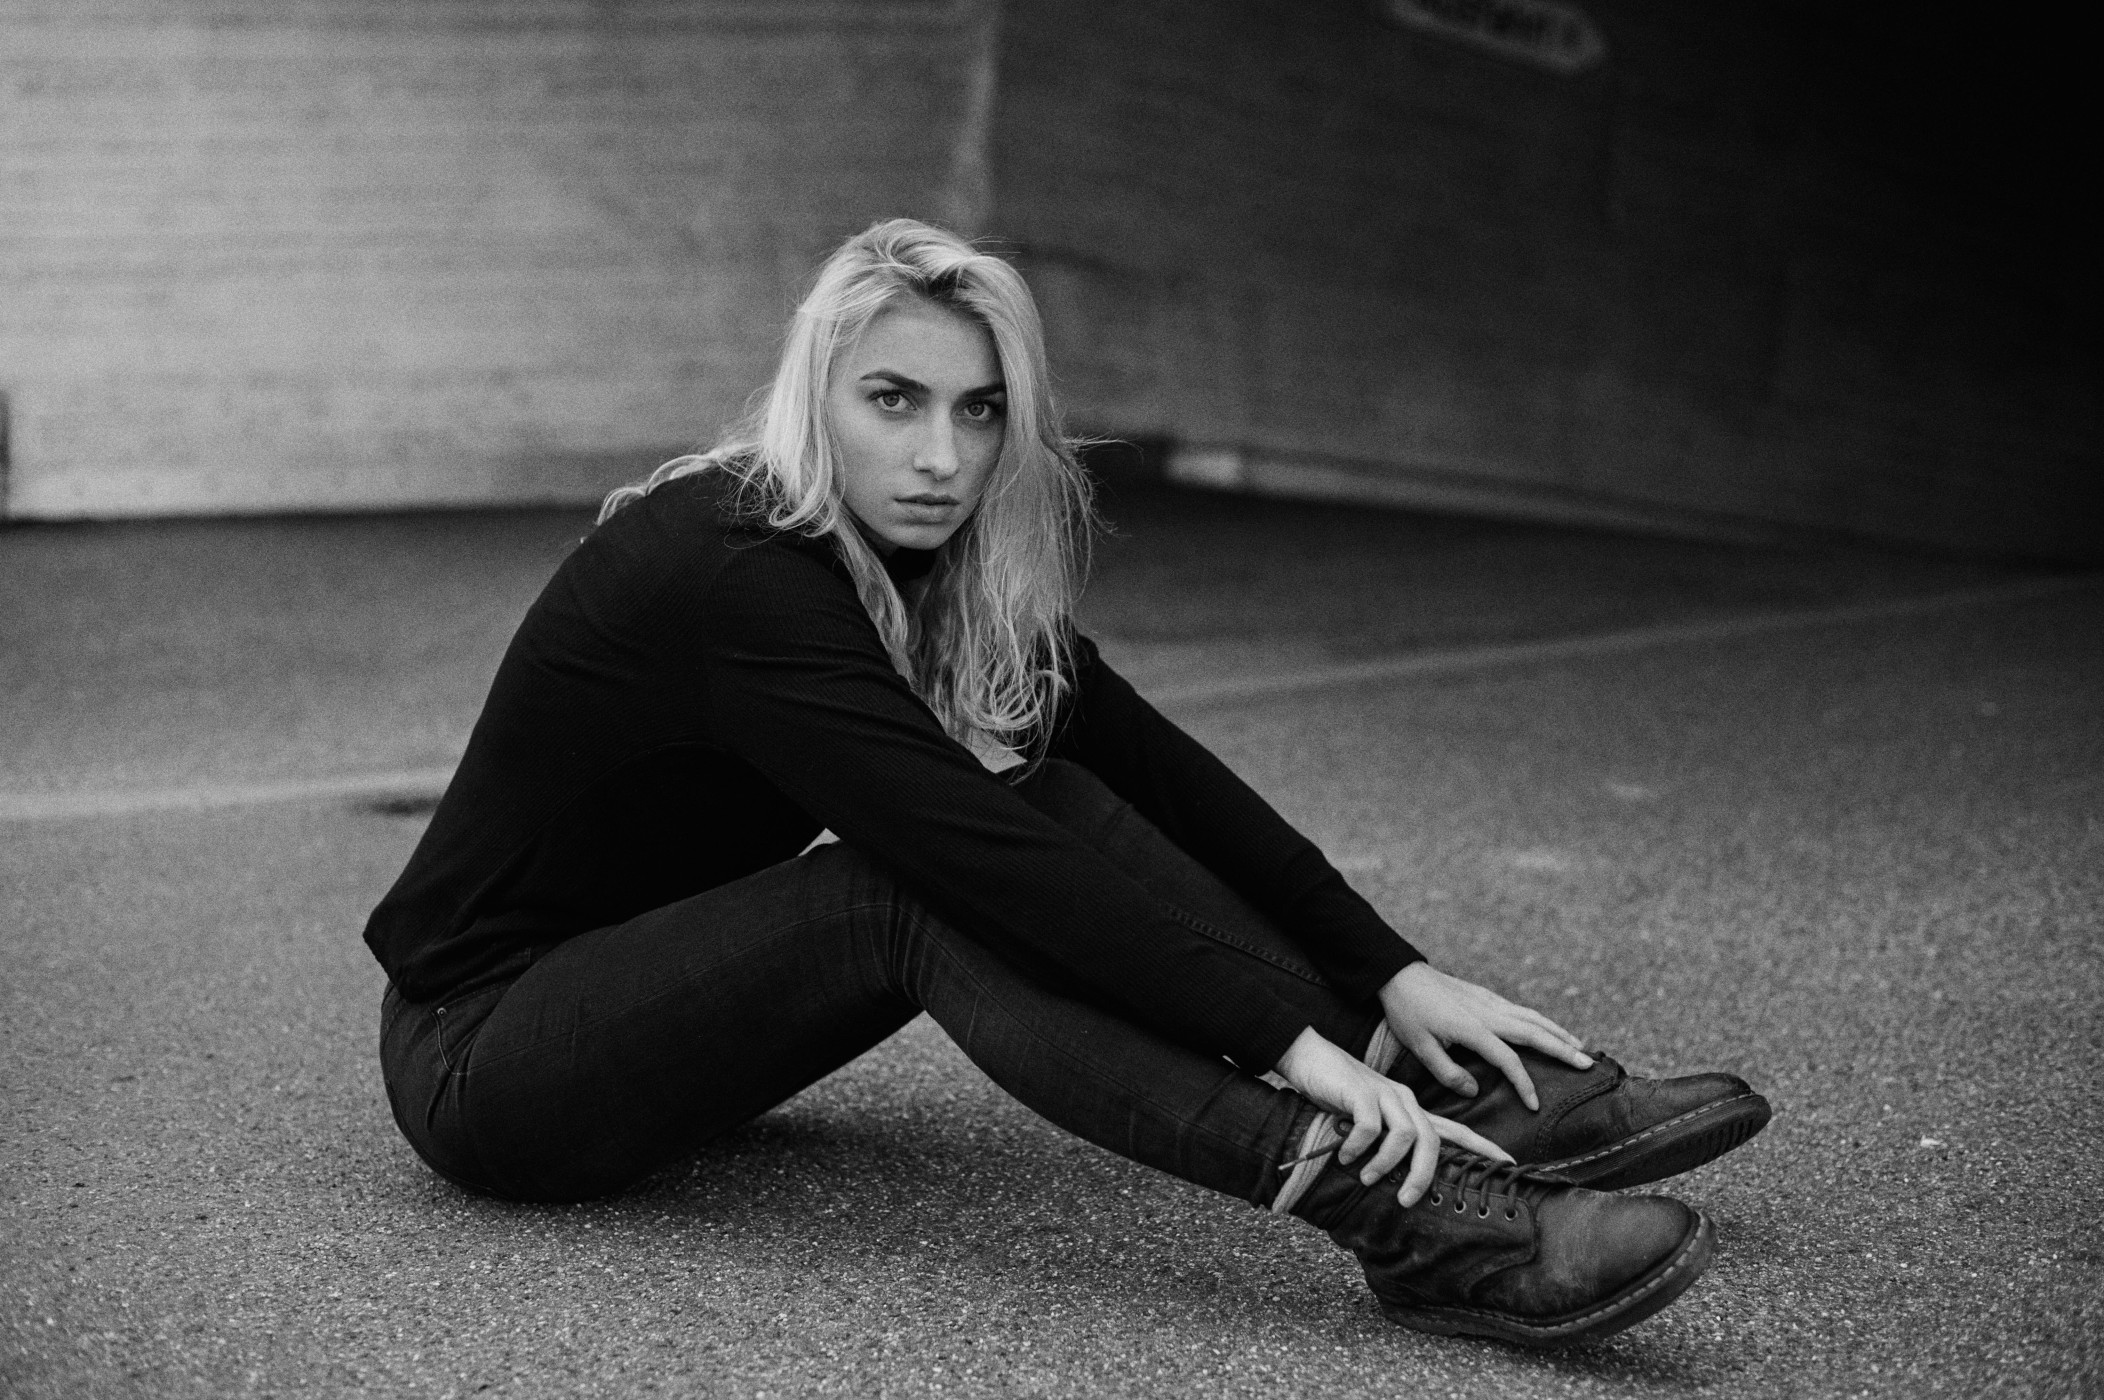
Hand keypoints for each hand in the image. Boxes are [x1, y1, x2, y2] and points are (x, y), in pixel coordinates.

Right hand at [1273, 1027, 1512, 1205]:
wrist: (1306, 1055)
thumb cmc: (1335, 1093)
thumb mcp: (1365, 1121)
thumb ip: (1383, 1143)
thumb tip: (1393, 1179)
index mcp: (1410, 1108)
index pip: (1455, 1130)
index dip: (1484, 1148)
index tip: (1511, 1165)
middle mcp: (1403, 1100)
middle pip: (1433, 1139)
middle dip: (1424, 1174)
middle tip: (1406, 1200)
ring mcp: (1383, 1093)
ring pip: (1406, 1134)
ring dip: (1386, 1163)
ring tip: (1366, 1178)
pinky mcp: (1360, 1091)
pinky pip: (1370, 1125)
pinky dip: (1359, 1146)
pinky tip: (1343, 1155)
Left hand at [1377, 962, 1591, 1110]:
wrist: (1399, 974)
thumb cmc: (1407, 1013)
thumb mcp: (1420, 1047)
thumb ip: (1447, 1073)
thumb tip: (1475, 1091)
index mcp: (1473, 1028)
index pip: (1508, 1060)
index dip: (1524, 1083)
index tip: (1535, 1105)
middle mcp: (1488, 1012)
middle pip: (1534, 1033)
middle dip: (1562, 1050)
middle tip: (1587, 1066)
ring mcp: (1490, 1001)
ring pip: (1533, 1018)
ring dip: (1558, 1033)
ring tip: (1580, 1048)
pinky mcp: (1487, 995)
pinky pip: (1522, 1009)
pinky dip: (1543, 1021)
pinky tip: (1550, 1030)